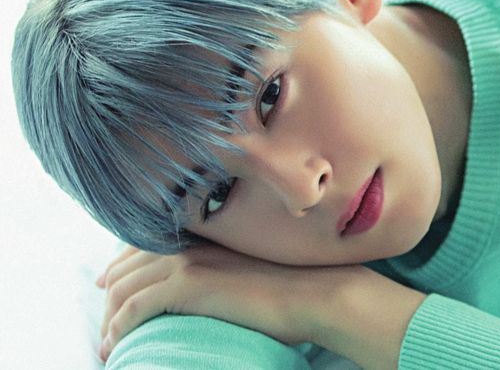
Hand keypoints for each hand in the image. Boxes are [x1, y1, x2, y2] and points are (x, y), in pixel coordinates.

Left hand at [96, 243, 345, 361]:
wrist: (313, 292)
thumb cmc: (292, 287)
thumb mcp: (250, 269)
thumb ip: (222, 267)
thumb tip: (211, 286)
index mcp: (204, 236)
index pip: (144, 246)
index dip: (121, 265)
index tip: (110, 286)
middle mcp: (190, 242)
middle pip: (127, 266)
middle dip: (110, 294)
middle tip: (105, 322)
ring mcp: (187, 261)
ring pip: (124, 288)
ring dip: (109, 317)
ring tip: (108, 343)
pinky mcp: (187, 285)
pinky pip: (133, 307)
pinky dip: (117, 328)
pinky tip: (115, 344)